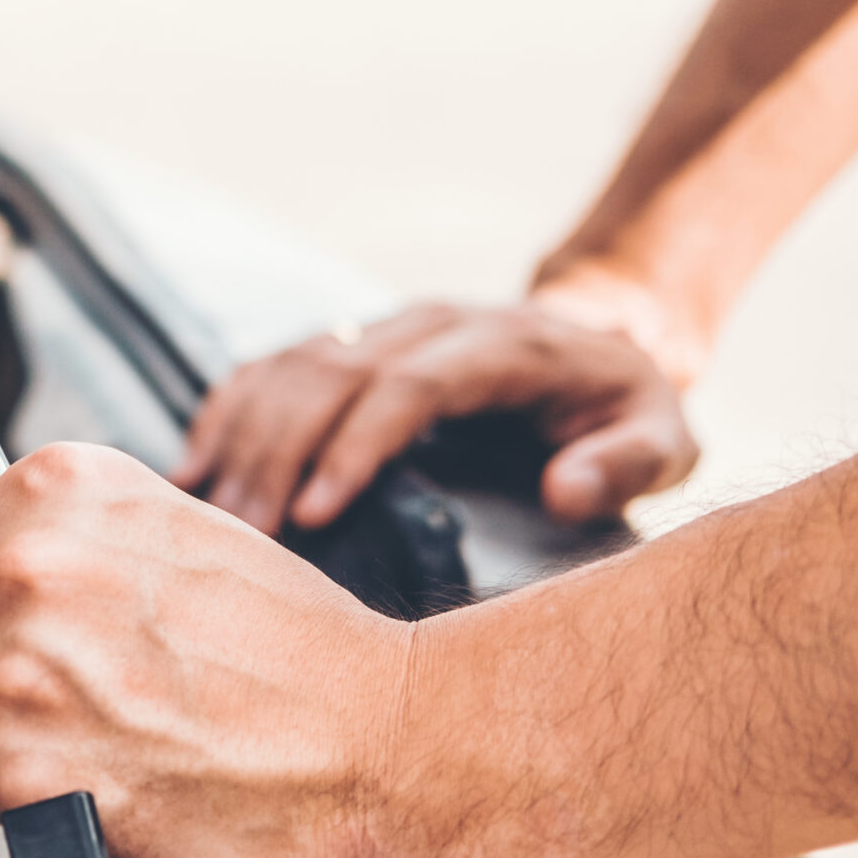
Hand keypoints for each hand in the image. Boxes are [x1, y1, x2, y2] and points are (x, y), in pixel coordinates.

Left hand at [0, 443, 424, 857]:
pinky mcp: (28, 783)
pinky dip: (37, 839)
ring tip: (122, 758)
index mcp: (57, 495)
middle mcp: (26, 573)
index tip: (7, 648)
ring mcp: (19, 679)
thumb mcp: (175, 539)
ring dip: (12, 773)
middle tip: (90, 713)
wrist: (395, 756)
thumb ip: (38, 545)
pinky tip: (123, 807)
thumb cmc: (306, 664)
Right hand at [170, 301, 696, 533]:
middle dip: (278, 453)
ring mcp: (383, 324)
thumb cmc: (626, 407)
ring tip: (208, 514)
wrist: (602, 334)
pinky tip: (193, 468)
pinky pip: (272, 363)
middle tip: (242, 534)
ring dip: (242, 435)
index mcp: (500, 344)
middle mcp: (430, 323)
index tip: (311, 516)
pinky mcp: (352, 341)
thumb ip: (627, 463)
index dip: (353, 446)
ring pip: (291, 363)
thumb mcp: (664, 437)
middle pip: (331, 373)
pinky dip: (227, 412)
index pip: (408, 386)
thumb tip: (562, 491)